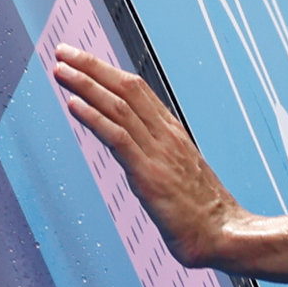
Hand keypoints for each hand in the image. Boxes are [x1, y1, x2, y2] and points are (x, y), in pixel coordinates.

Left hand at [46, 51, 253, 267]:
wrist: (226, 236)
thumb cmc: (204, 216)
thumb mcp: (181, 180)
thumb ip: (159, 164)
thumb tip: (140, 164)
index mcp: (174, 135)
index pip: (139, 93)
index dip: (108, 73)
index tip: (83, 60)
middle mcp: (167, 137)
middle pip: (127, 90)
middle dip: (92, 67)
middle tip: (63, 50)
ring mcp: (159, 153)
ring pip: (119, 108)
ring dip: (87, 85)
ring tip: (61, 69)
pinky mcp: (149, 173)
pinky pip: (118, 138)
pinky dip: (94, 118)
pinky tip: (73, 104)